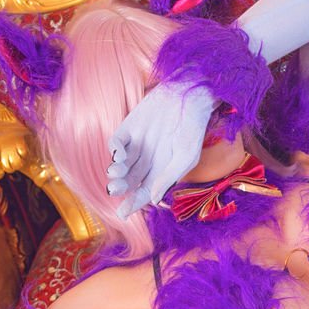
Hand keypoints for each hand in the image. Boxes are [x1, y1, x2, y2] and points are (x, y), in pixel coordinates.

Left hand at [106, 81, 216, 218]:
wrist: (188, 96)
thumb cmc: (193, 128)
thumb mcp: (186, 156)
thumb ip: (169, 177)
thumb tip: (154, 199)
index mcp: (163, 170)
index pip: (145, 192)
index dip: (133, 203)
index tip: (122, 213)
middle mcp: (149, 160)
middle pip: (130, 181)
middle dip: (122, 187)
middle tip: (115, 189)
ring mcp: (138, 144)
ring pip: (121, 165)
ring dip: (117, 172)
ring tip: (116, 172)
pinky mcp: (129, 128)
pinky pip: (116, 143)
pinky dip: (115, 151)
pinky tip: (119, 154)